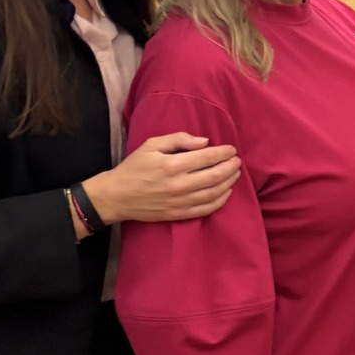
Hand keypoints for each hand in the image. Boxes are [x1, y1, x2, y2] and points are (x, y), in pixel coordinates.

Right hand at [85, 133, 240, 223]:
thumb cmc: (133, 167)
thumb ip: (179, 139)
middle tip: (237, 161)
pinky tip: (226, 192)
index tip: (231, 149)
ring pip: (215, 193)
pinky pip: (207, 209)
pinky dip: (221, 200)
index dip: (224, 153)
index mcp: (172, 165)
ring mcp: (180, 202)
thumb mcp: (151, 145)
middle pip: (215, 176)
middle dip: (230, 167)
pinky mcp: (179, 215)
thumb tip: (205, 142)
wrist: (116, 196)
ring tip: (235, 173)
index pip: (207, 158)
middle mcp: (179, 185)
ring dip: (229, 182)